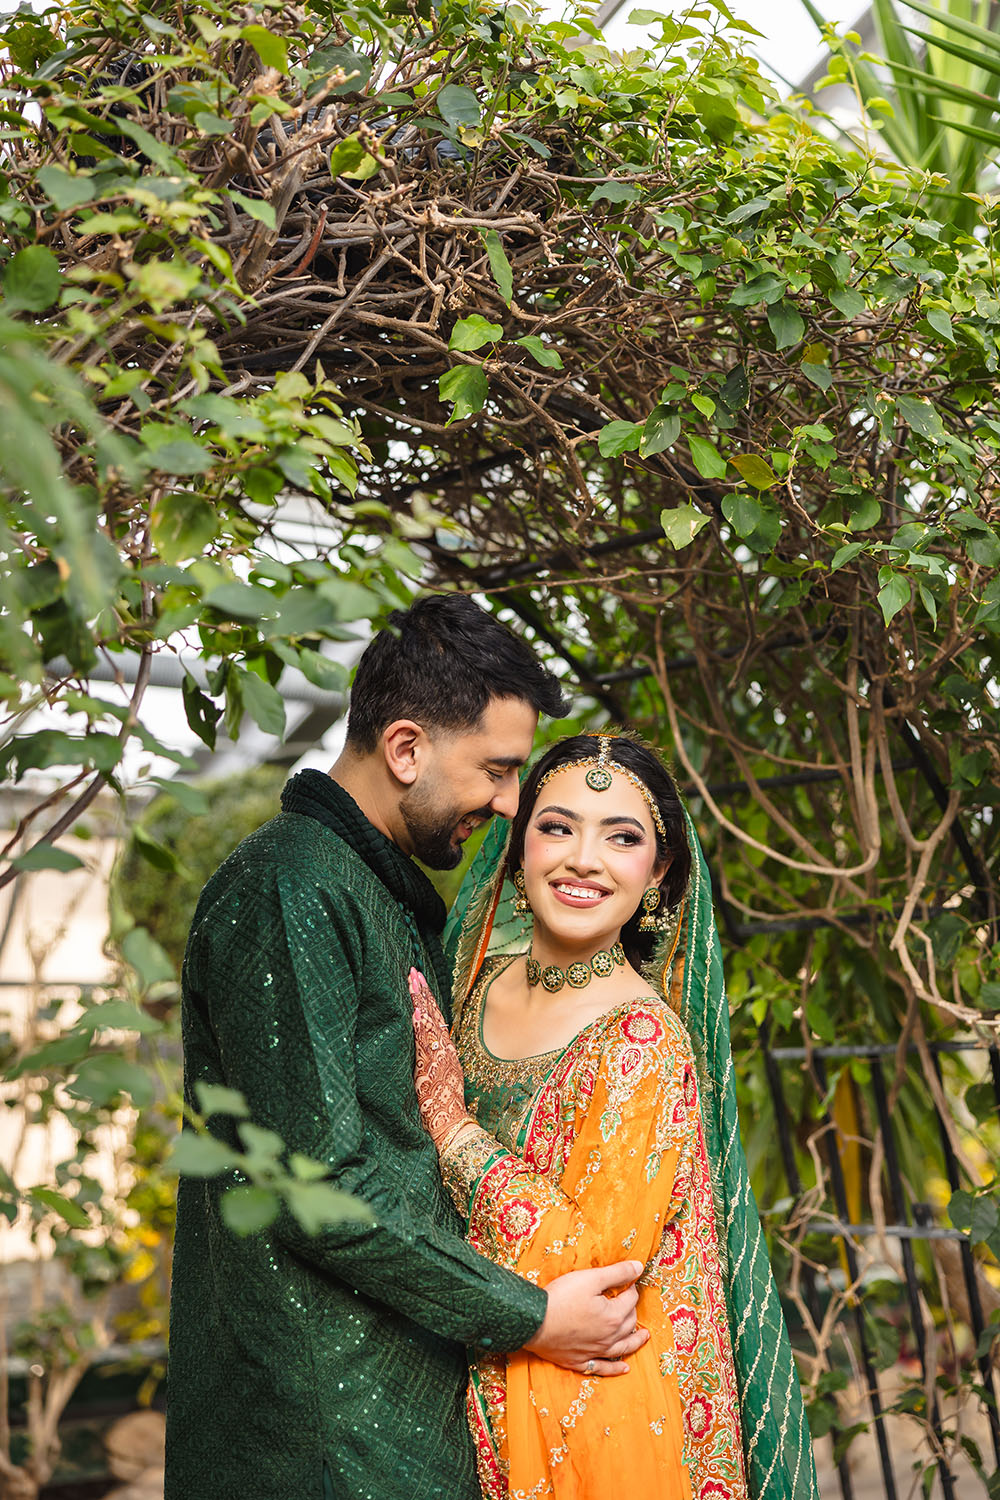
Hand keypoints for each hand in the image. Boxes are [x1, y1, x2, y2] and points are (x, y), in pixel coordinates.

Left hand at [409, 968, 469, 1147]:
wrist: (451, 1124)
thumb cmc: (444, 1105)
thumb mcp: (443, 1075)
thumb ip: (434, 1058)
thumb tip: (424, 1046)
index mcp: (447, 1050)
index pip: (436, 1018)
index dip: (427, 998)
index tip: (418, 981)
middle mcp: (445, 1049)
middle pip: (433, 1014)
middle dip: (422, 992)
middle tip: (413, 971)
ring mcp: (439, 1056)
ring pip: (429, 1023)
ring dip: (419, 1001)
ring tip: (411, 981)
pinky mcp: (432, 1066)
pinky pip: (425, 1042)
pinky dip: (420, 1026)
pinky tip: (414, 1011)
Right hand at [523, 1260, 648, 1377]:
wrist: (534, 1322)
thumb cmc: (561, 1298)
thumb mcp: (590, 1278)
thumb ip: (617, 1273)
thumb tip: (639, 1267)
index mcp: (613, 1317)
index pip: (630, 1300)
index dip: (630, 1288)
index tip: (627, 1282)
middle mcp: (609, 1338)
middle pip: (629, 1323)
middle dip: (632, 1310)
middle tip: (630, 1301)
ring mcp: (595, 1352)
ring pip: (622, 1347)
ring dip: (635, 1341)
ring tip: (644, 1337)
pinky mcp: (580, 1361)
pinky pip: (604, 1368)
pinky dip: (616, 1368)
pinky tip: (624, 1367)